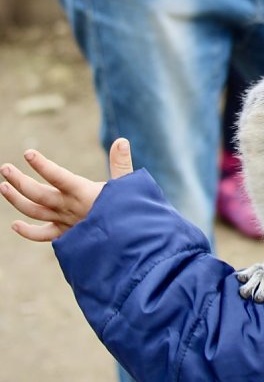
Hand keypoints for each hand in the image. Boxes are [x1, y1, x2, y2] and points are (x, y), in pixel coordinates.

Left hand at [0, 138, 133, 240]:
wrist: (129, 245)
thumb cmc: (130, 213)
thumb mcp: (128, 186)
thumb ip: (121, 163)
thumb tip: (121, 140)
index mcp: (83, 193)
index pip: (57, 176)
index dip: (42, 165)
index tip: (28, 153)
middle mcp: (69, 207)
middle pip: (37, 194)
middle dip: (19, 181)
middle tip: (4, 168)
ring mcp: (65, 222)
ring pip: (34, 212)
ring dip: (16, 200)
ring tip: (3, 186)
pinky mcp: (67, 235)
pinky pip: (43, 235)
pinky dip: (28, 232)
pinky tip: (15, 225)